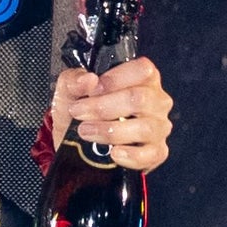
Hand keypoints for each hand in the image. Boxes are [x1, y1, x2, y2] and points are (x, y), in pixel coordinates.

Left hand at [50, 54, 172, 170]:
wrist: (74, 146)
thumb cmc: (79, 114)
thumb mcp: (68, 92)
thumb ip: (73, 81)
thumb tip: (87, 80)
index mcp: (141, 79)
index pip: (143, 70)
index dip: (116, 79)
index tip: (92, 90)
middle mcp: (155, 101)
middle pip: (140, 98)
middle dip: (104, 107)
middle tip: (80, 113)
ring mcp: (158, 128)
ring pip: (144, 127)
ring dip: (110, 131)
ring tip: (87, 132)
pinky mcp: (156, 152)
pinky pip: (150, 155)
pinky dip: (130, 155)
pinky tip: (113, 153)